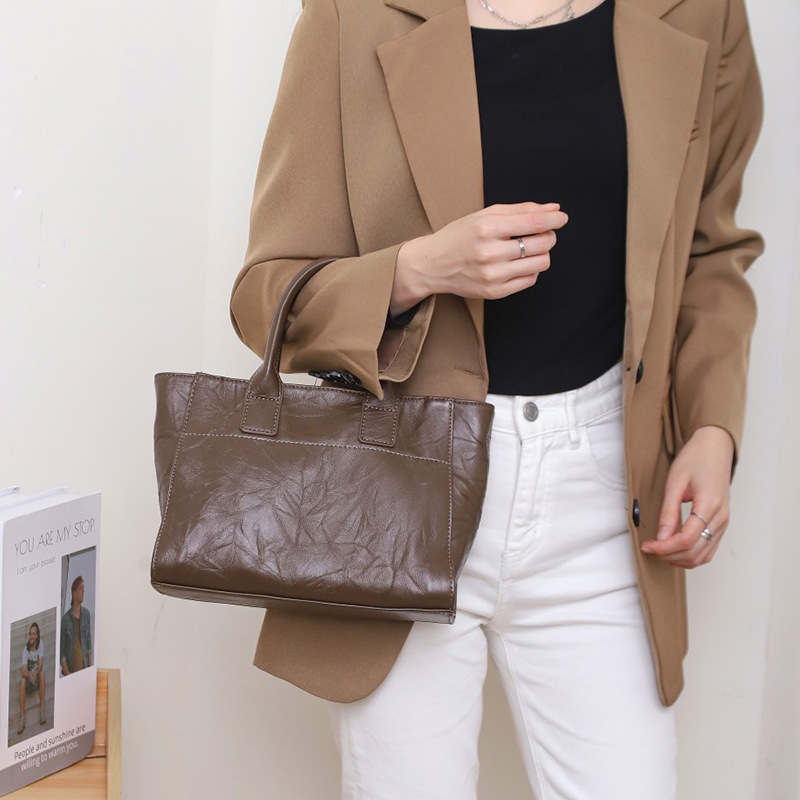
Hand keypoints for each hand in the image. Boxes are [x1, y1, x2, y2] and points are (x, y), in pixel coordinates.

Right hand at [389, 201, 568, 315]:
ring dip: (542, 253)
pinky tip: (518, 263)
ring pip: (541, 263)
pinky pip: (530, 279)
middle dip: (549, 235)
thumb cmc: (459, 237)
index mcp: (486, 228)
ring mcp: (492, 275)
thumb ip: (520, 210)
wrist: (432, 265)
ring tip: (529, 248)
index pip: (534, 221)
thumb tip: (553, 208)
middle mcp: (489, 253)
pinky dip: (531, 269)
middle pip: (543, 243)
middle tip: (541, 232)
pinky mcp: (495, 292)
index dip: (554, 218)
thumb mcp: (484, 215)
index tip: (561, 217)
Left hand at [641, 425, 733, 567]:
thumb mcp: (675, 482)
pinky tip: (674, 550)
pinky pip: (708, 549)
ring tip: (659, 551)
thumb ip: (669, 511)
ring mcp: (724, 522)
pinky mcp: (722, 524)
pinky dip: (691, 555)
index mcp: (710, 505)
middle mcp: (721, 518)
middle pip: (695, 551)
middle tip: (649, 548)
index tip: (647, 545)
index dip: (664, 547)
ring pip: (703, 555)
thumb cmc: (695, 460)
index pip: (687, 539)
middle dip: (669, 555)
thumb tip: (661, 537)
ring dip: (680, 559)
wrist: (714, 448)